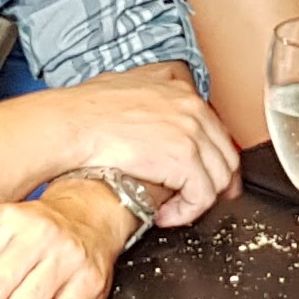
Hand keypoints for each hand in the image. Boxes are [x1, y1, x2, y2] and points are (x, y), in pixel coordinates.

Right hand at [50, 66, 241, 224]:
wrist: (72, 124)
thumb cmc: (86, 109)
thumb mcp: (128, 83)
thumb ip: (152, 90)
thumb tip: (153, 107)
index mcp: (182, 92)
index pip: (216, 131)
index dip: (214, 160)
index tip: (209, 177)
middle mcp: (193, 109)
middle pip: (225, 155)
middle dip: (215, 184)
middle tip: (196, 201)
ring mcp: (191, 133)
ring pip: (217, 179)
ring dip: (196, 201)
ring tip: (172, 210)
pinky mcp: (183, 159)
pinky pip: (201, 196)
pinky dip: (186, 212)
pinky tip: (165, 216)